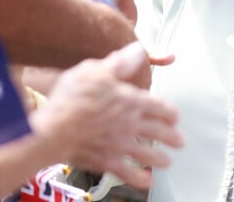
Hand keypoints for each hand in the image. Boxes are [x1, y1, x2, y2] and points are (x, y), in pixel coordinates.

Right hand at [29, 42, 183, 188]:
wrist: (53, 129)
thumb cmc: (73, 97)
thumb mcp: (97, 70)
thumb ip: (120, 62)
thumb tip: (139, 51)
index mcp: (131, 101)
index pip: (159, 107)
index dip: (169, 112)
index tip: (175, 117)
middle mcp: (130, 124)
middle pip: (158, 132)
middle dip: (171, 137)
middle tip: (180, 142)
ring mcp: (119, 145)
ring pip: (147, 154)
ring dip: (160, 158)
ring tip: (167, 162)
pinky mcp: (105, 161)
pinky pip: (126, 172)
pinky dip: (138, 179)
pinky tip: (146, 181)